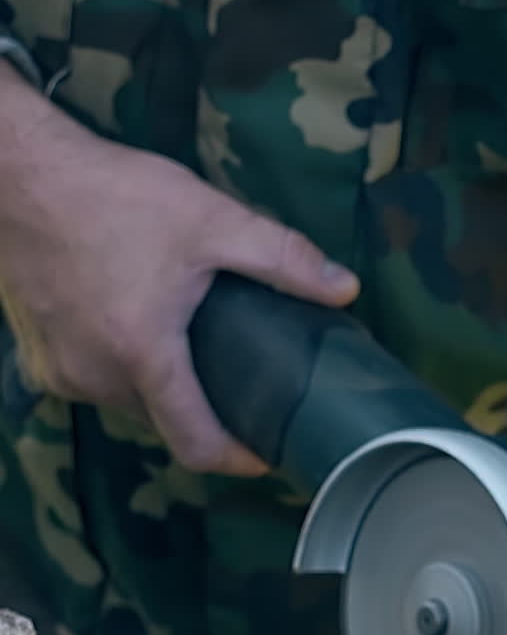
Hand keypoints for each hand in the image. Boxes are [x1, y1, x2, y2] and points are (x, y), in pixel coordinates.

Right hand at [0, 63, 358, 474]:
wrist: (16, 174)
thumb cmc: (110, 195)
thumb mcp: (208, 219)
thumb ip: (282, 259)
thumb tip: (346, 290)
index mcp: (144, 357)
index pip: (197, 445)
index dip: (237, 460)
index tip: (267, 455)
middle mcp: (97, 380)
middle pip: (165, 424)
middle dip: (203, 414)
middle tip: (238, 384)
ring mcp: (61, 374)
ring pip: (128, 406)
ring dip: (161, 390)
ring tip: (189, 352)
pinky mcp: (38, 360)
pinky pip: (93, 385)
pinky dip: (120, 374)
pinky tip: (134, 332)